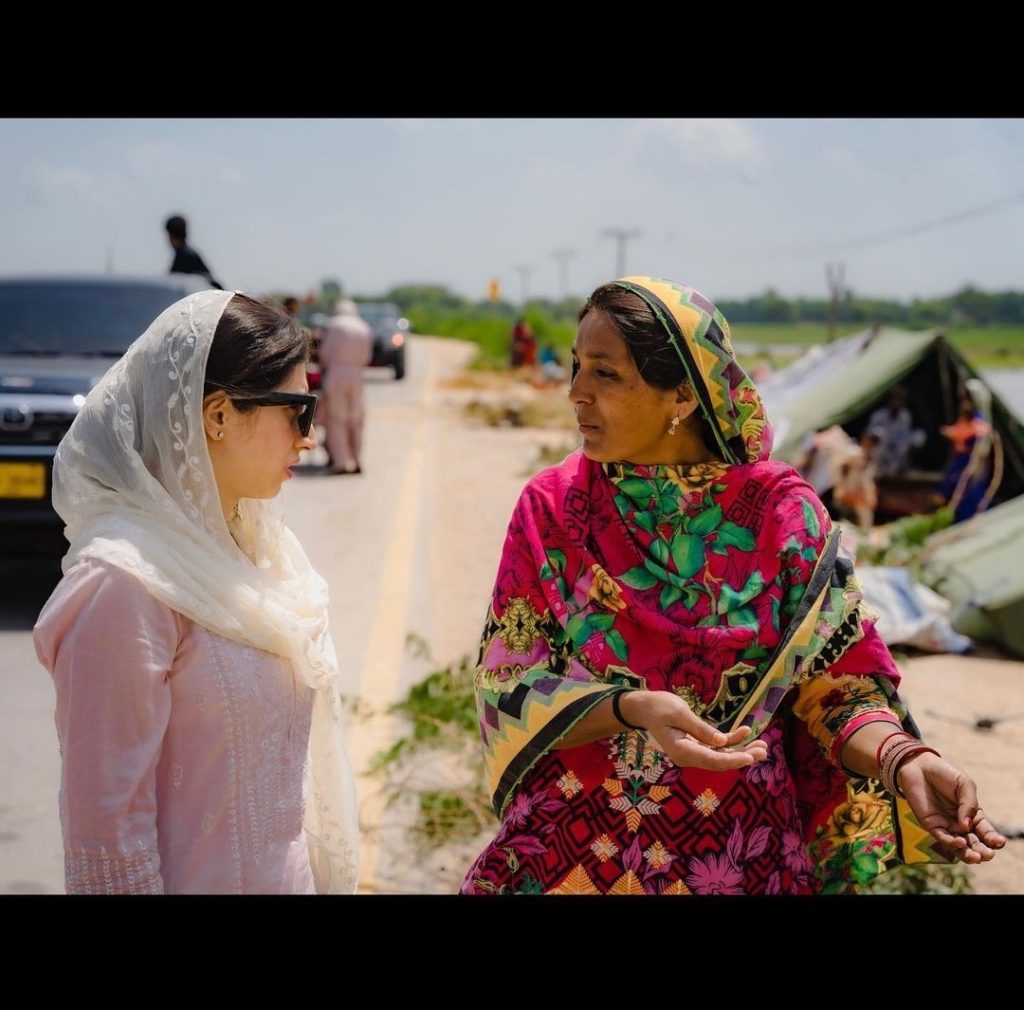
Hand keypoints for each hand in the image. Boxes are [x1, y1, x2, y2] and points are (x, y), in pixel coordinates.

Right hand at [621, 690, 768, 771]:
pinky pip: (717, 746)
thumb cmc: (658, 707)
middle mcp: (690, 756)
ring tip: (763, 745)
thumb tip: (722, 742)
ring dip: (742, 750)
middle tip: (764, 750)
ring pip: (722, 755)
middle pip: (721, 761)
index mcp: (682, 751)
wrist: (644, 707)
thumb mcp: (679, 713)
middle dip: (744, 757)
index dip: (733, 760)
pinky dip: (731, 740)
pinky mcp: (697, 744)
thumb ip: (700, 728)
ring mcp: (694, 751)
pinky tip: (745, 731)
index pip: (712, 760)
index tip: (751, 758)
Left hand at [897, 752, 1006, 863]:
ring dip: (968, 854)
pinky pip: (943, 837)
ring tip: (977, 857)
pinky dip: (952, 843)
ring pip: (959, 846)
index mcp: (973, 814)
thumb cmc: (945, 774)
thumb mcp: (964, 785)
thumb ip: (968, 804)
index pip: (986, 831)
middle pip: (974, 843)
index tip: (999, 842)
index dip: (993, 839)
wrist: (920, 766)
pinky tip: (960, 842)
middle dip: (982, 851)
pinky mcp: (931, 824)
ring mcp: (946, 825)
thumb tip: (967, 826)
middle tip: (988, 855)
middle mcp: (961, 823)